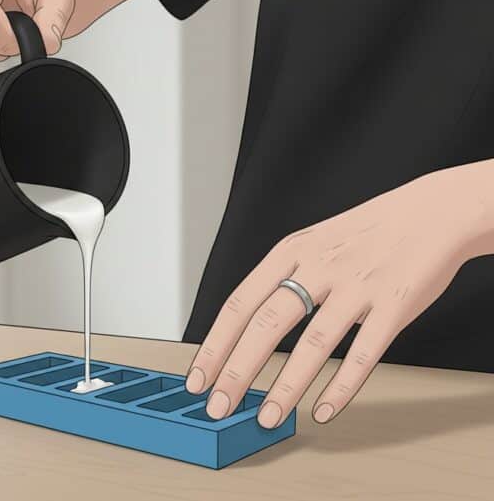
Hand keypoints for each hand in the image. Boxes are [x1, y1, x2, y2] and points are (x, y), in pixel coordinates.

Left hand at [185, 165, 491, 427]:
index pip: (238, 304)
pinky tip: (323, 410)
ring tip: (267, 418)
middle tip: (218, 406)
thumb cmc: (366, 234)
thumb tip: (246, 334)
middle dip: (236, 372)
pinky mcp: (394, 305)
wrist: (433, 212)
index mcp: (290, 253)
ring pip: (312, 344)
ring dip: (286, 387)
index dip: (214, 346)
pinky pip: (363, 354)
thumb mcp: (312, 244)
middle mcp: (319, 268)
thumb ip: (283, 282)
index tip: (197, 379)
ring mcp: (357, 286)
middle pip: (265, 325)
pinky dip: (341, 387)